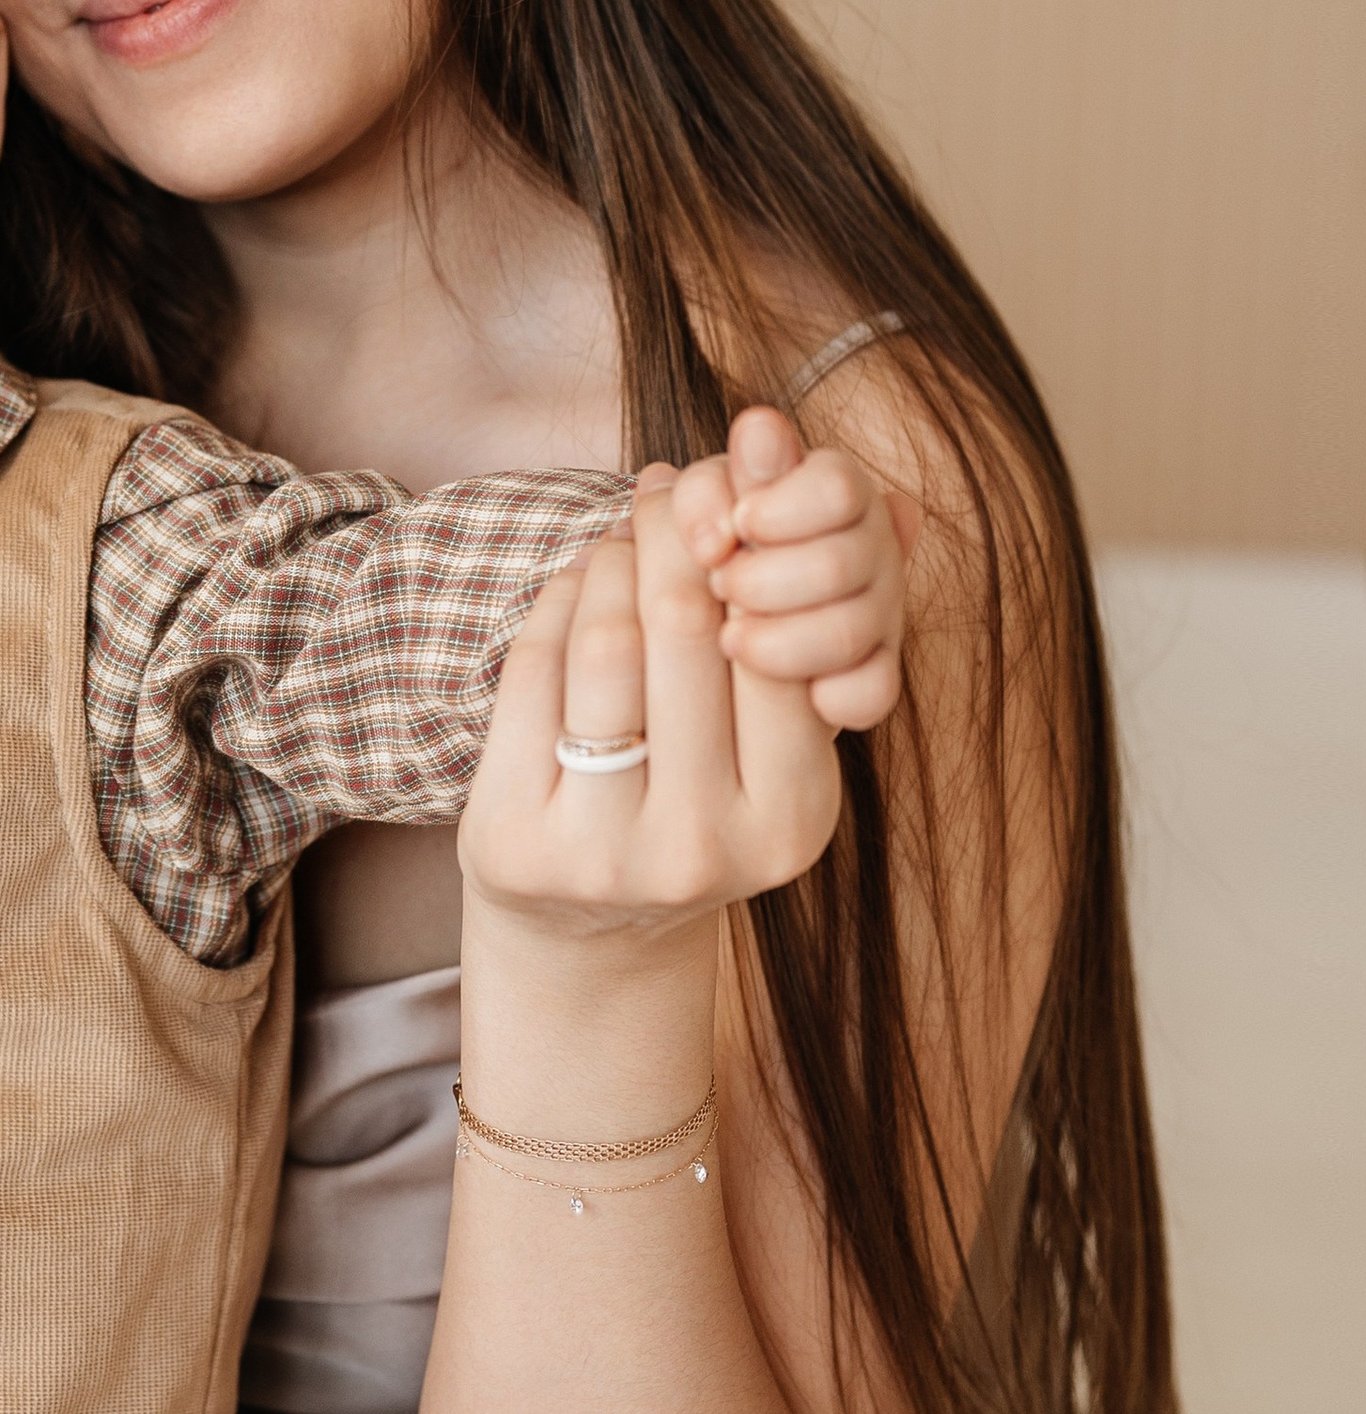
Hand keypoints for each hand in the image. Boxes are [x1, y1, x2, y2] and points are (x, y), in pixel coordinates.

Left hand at [457, 469, 850, 953]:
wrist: (591, 928)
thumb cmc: (698, 800)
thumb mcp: (776, 743)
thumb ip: (822, 633)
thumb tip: (895, 505)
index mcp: (794, 821)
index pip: (780, 647)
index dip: (752, 555)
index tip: (734, 507)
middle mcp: (704, 847)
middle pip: (687, 625)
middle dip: (675, 531)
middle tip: (667, 485)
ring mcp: (605, 852)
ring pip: (607, 642)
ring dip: (610, 560)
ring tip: (622, 535)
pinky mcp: (518, 841)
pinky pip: (533, 674)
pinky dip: (554, 604)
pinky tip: (574, 584)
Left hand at [672, 408, 918, 730]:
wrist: (707, 626)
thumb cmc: (703, 550)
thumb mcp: (701, 507)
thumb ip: (723, 477)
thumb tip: (757, 431)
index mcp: (836, 490)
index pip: (837, 485)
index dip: (778, 510)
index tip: (731, 529)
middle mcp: (873, 546)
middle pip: (843, 560)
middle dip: (766, 578)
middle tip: (721, 585)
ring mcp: (880, 614)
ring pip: (855, 629)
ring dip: (783, 638)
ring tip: (730, 639)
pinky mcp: (872, 678)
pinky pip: (873, 692)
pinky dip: (834, 695)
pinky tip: (796, 693)